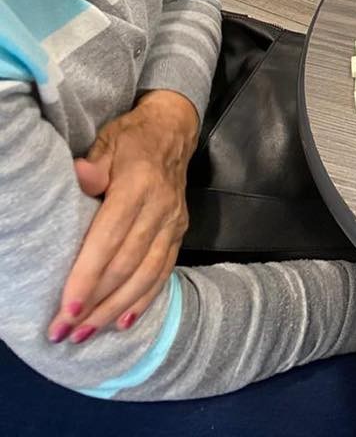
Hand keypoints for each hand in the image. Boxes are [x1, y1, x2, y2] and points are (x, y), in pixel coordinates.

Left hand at [49, 91, 197, 344]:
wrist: (174, 131)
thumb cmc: (130, 139)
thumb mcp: (108, 142)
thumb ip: (94, 163)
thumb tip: (81, 178)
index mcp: (138, 185)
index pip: (110, 238)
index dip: (88, 275)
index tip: (67, 307)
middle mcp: (160, 208)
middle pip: (127, 264)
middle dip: (96, 302)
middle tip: (66, 332)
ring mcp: (173, 222)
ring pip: (146, 274)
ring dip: (116, 308)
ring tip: (87, 334)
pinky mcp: (180, 232)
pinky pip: (164, 271)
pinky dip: (145, 299)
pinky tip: (123, 321)